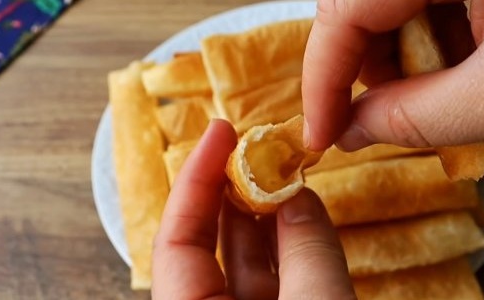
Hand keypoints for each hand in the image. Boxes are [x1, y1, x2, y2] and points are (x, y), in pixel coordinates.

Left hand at [152, 120, 354, 299]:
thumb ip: (307, 250)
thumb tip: (298, 196)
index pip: (176, 240)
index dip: (196, 180)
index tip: (221, 131)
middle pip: (212, 244)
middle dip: (238, 191)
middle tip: (260, 146)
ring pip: (249, 263)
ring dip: (271, 215)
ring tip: (289, 173)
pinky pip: (279, 282)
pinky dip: (294, 247)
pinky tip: (306, 212)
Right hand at [302, 0, 483, 150]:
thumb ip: (419, 118)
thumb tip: (351, 132)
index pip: (348, 8)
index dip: (324, 75)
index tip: (320, 133)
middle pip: (364, 9)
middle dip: (369, 73)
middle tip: (387, 122)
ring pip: (393, 15)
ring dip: (406, 69)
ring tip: (453, 101)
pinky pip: (430, 14)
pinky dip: (436, 57)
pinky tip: (470, 80)